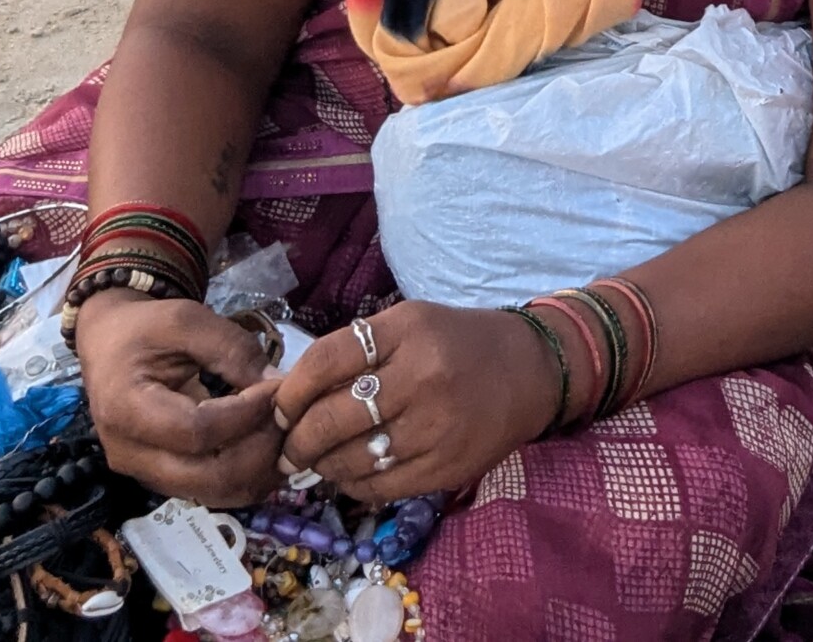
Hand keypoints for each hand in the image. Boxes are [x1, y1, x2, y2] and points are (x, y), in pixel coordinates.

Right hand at [74, 289, 283, 505]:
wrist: (109, 345)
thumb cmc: (145, 329)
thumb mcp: (187, 321)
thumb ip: (233, 350)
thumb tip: (279, 384)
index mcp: (126, 409)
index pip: (197, 432)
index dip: (246, 414)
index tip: (278, 389)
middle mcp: (130, 454)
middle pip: (209, 476)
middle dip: (261, 449)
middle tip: (289, 415)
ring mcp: (145, 474)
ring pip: (215, 493)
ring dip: (260, 470)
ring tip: (284, 431)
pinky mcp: (163, 479)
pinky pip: (212, 491)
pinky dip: (248, 476)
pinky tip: (267, 445)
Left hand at [275, 302, 561, 502]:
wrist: (533, 370)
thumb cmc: (460, 343)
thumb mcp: (411, 324)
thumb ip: (356, 351)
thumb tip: (291, 396)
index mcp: (407, 330)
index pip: (324, 362)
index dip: (290, 392)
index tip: (279, 409)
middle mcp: (421, 377)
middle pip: (329, 419)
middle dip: (296, 441)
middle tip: (289, 449)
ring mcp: (436, 427)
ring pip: (350, 460)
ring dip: (323, 467)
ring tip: (320, 462)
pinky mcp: (447, 467)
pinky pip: (379, 487)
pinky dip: (355, 486)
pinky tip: (354, 474)